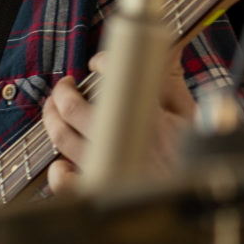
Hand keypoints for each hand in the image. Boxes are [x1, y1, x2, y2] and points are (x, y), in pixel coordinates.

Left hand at [44, 55, 196, 192]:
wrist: (190, 196)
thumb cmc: (187, 157)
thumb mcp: (187, 113)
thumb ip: (171, 80)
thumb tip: (167, 48)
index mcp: (148, 122)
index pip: (115, 80)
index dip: (103, 64)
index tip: (98, 63)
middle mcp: (122, 143)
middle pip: (74, 109)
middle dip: (64, 91)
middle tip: (67, 85)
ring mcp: (106, 167)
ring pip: (63, 138)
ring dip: (53, 119)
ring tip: (56, 110)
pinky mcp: (99, 189)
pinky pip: (65, 182)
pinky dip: (58, 171)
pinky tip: (61, 161)